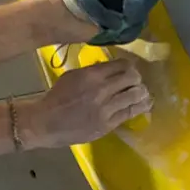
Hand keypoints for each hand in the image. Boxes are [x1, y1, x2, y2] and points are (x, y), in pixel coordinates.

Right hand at [23, 57, 152, 146]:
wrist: (46, 123)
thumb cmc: (57, 97)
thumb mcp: (72, 76)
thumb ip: (93, 71)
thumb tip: (111, 68)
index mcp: (91, 75)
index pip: (122, 65)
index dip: (129, 66)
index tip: (129, 68)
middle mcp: (101, 90)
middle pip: (133, 78)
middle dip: (136, 78)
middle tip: (135, 81)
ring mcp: (106, 108)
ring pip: (136, 95)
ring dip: (141, 92)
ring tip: (141, 93)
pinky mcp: (108, 124)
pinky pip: (131, 113)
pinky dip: (140, 106)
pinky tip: (143, 104)